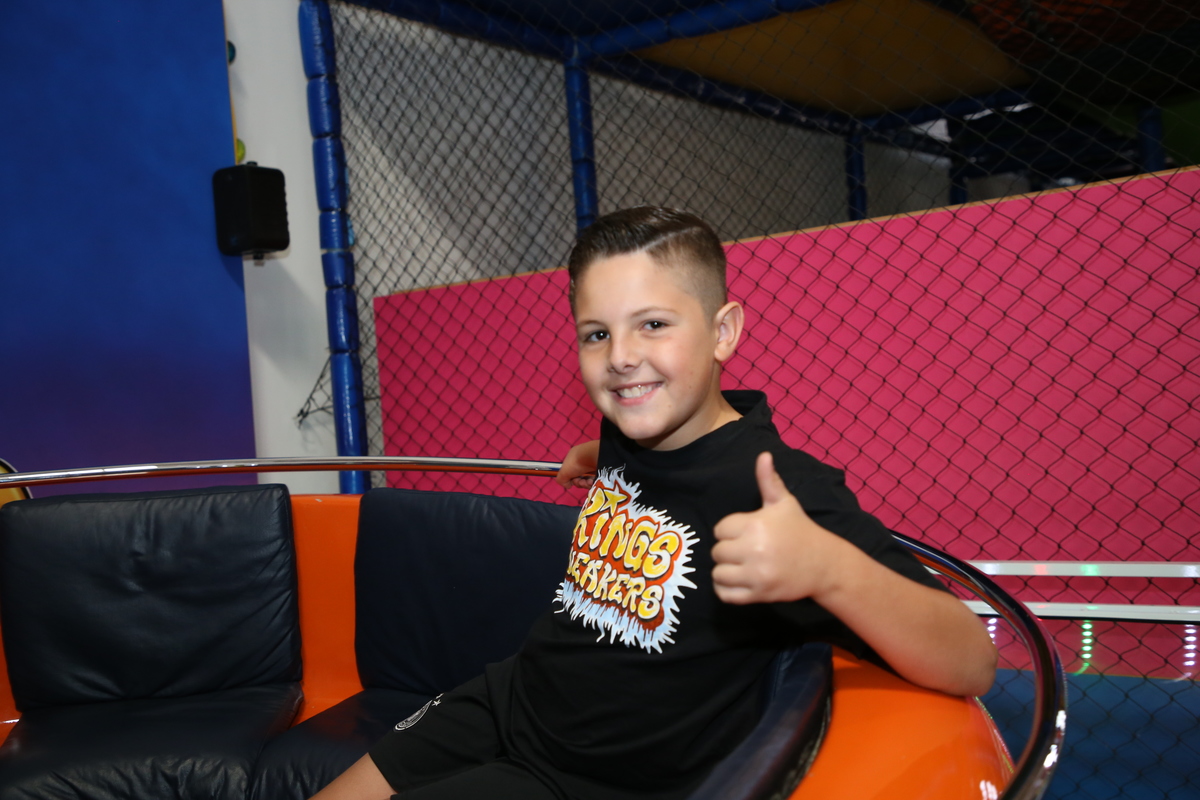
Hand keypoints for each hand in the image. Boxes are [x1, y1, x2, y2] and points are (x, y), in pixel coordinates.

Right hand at [555, 440, 599, 487]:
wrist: (594, 456)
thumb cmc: (577, 463)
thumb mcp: (563, 472)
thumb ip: (561, 480)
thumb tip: (568, 485)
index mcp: (573, 458)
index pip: (570, 472)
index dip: (570, 479)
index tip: (571, 482)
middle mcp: (583, 461)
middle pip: (579, 477)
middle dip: (578, 482)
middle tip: (580, 482)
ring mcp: (593, 464)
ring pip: (588, 480)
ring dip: (585, 484)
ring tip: (588, 482)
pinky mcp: (601, 469)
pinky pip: (596, 479)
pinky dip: (593, 482)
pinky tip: (593, 481)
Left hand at [712, 451, 840, 604]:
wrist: (823, 564)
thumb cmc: (800, 530)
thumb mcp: (785, 503)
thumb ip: (769, 481)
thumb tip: (764, 455)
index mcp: (756, 525)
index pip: (720, 529)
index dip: (730, 530)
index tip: (747, 532)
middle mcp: (754, 550)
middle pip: (717, 552)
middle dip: (728, 550)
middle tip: (745, 549)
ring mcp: (756, 575)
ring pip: (718, 574)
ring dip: (726, 571)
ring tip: (741, 565)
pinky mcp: (759, 594)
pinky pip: (725, 595)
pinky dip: (726, 589)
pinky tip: (737, 580)